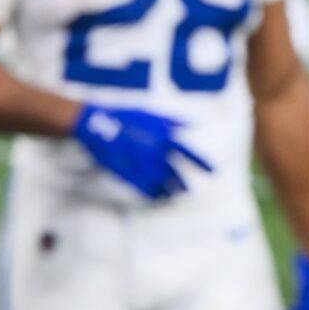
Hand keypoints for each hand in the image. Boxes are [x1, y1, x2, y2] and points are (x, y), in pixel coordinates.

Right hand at [71, 104, 211, 199]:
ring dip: (168, 189)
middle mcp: (152, 149)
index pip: (186, 150)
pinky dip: (150, 192)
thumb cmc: (122, 115)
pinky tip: (156, 196)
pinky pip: (141, 185)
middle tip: (187, 190)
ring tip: (173, 196)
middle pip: (173, 170)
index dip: (201, 161)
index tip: (213, 171)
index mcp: (160, 135)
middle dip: (181, 182)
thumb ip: (171, 121)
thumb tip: (194, 123)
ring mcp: (138, 160)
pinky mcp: (125, 169)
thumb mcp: (149, 113)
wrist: (95, 121)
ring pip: (159, 181)